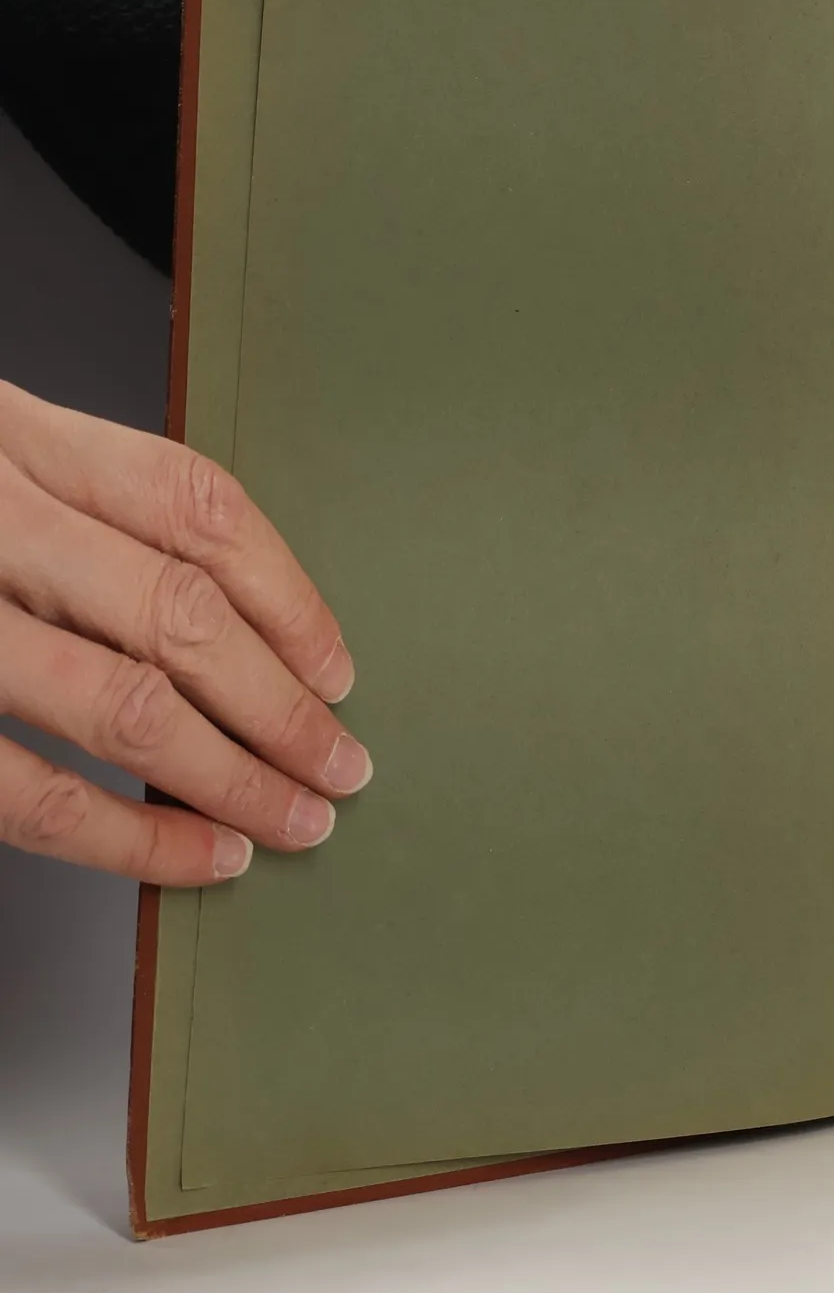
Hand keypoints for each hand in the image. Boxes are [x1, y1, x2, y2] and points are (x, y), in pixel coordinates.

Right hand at [0, 381, 368, 885]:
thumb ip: (68, 513)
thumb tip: (222, 626)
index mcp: (11, 435)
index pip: (196, 505)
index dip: (288, 595)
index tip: (339, 667)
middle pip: (181, 612)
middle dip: (281, 706)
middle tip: (341, 768)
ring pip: (124, 704)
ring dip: (230, 777)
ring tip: (296, 821)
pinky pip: (26, 789)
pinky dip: (127, 835)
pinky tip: (194, 857)